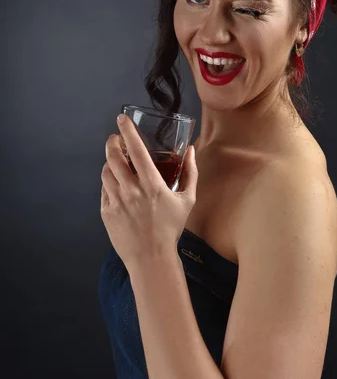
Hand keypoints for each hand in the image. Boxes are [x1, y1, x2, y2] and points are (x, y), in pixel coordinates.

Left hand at [100, 114, 197, 270]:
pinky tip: (116, 182)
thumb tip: (191, 149)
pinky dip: (109, 181)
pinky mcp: (106, 212)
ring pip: (106, 172)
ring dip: (109, 162)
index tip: (121, 120)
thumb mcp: (187, 200)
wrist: (151, 258)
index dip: (128, 132)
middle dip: (112, 143)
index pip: (137, 151)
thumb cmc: (171, 229)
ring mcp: (116, 201)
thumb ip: (191, 172)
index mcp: (152, 185)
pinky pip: (104, 189)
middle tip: (115, 138)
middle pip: (114, 157)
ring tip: (116, 160)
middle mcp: (131, 191)